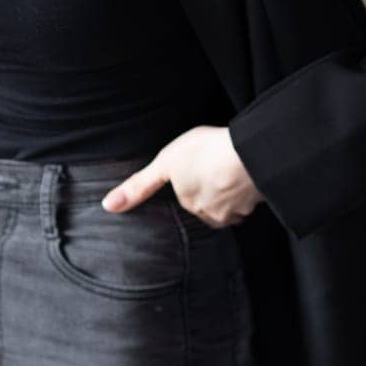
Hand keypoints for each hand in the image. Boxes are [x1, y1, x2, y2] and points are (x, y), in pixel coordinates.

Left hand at [100, 123, 263, 227]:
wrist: (246, 157)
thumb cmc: (206, 152)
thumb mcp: (165, 161)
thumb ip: (140, 186)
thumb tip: (107, 207)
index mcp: (189, 200)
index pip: (187, 195)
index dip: (191, 177)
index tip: (198, 165)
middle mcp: (210, 212)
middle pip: (207, 203)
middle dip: (210, 188)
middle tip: (214, 164)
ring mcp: (236, 209)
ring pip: (230, 205)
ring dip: (231, 192)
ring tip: (232, 168)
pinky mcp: (258, 203)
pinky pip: (251, 201)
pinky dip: (250, 191)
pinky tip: (250, 174)